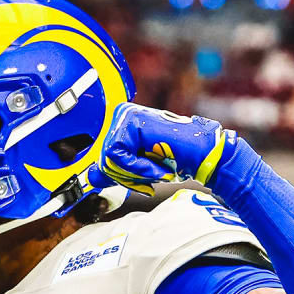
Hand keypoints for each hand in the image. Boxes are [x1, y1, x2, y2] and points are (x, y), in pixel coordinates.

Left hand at [88, 102, 234, 193]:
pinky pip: (117, 156)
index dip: (122, 175)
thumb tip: (90, 177)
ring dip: (134, 174)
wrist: (203, 155)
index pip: (105, 158)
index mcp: (124, 123)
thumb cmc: (178, 160)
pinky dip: (137, 168)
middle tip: (152, 174)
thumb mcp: (139, 167)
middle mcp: (123, 114)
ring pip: (108, 160)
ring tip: (156, 169)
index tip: (142, 179)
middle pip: (104, 159)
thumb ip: (116, 169)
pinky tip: (156, 164)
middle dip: (127, 176)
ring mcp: (126, 115)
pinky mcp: (131, 122)